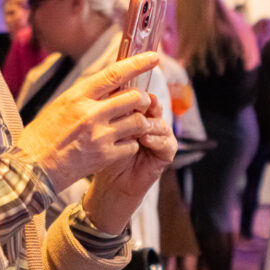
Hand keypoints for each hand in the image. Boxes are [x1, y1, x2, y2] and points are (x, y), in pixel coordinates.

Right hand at [17, 52, 161, 190]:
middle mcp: (90, 113)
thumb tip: (111, 83)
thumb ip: (86, 95)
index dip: (137, 64)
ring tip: (132, 126)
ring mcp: (99, 135)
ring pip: (138, 121)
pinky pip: (132, 145)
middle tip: (140, 104)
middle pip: (133, 98)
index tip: (153, 58)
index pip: (114, 74)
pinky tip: (122, 144)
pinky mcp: (105, 156)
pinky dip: (132, 144)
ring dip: (140, 122)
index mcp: (77, 96)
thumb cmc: (44, 135)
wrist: (32, 169)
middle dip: (142, 100)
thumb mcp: (61, 105)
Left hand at [83, 92, 177, 234]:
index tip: (124, 86)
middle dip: (144, 103)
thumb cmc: (104, 154)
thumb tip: (106, 86)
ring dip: (148, 123)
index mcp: (137, 111)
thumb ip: (108, 110)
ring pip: (160, 122)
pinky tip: (144, 139)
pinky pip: (166, 142)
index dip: (134, 89)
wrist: (111, 183)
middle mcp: (151, 120)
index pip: (139, 93)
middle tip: (136, 104)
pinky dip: (156, 140)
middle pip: (153, 104)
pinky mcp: (167, 152)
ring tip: (138, 126)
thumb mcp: (103, 128)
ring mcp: (160, 136)